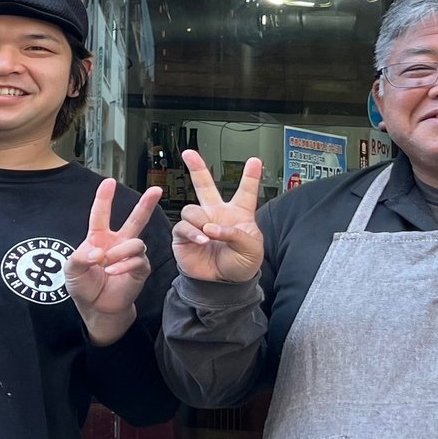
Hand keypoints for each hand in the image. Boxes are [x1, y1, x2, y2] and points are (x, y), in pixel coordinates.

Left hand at [65, 180, 164, 344]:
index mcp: (99, 238)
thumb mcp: (71, 270)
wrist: (96, 308)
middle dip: (145, 204)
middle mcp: (117, 243)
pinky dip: (123, 266)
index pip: (101, 214)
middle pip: (135, 219)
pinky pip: (138, 261)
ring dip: (120, 252)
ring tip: (106, 264)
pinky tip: (112, 272)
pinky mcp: (140, 269)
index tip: (109, 182)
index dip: (104, 198)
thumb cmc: (83, 286)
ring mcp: (130, 255)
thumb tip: (97, 251)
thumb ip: (79, 258)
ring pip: (136, 242)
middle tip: (156, 190)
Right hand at [172, 151, 263, 284]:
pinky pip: (182, 227)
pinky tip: (202, 240)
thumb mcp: (251, 250)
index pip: (245, 192)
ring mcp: (199, 224)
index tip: (255, 161)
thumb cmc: (242, 264)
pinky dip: (192, 233)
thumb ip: (237, 235)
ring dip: (200, 220)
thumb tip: (213, 227)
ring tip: (208, 233)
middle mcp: (216, 214)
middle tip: (189, 154)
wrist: (224, 285)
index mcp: (238, 214)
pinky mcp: (184, 237)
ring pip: (190, 209)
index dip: (250, 176)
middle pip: (204, 186)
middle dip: (196, 168)